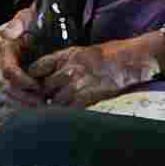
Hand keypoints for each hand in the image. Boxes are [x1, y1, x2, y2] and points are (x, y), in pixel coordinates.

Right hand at [0, 8, 47, 104]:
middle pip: (13, 87)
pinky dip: (38, 100)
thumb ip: (17, 23)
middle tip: (42, 102)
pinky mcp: (31, 78)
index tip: (36, 85)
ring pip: (20, 94)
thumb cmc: (36, 18)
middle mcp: (12, 64)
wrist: (49, 19)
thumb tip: (7, 34)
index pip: (9, 71)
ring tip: (47, 106)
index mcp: (8, 51)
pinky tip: (50, 104)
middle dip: (26, 97)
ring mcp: (21, 72)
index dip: (21, 80)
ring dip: (31, 102)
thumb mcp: (27, 17)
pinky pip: (30, 94)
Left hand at [29, 29, 164, 108]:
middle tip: (52, 99)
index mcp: (65, 56)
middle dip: (48, 94)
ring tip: (65, 107)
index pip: (37, 68)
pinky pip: (69, 110)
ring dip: (59, 106)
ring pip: (55, 101)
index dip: (35, 78)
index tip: (36, 84)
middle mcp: (67, 69)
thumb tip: (50, 76)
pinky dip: (70, 113)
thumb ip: (63, 62)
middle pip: (45, 87)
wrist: (129, 61)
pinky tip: (75, 112)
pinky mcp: (86, 97)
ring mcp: (76, 84)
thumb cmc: (109, 55)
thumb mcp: (82, 52)